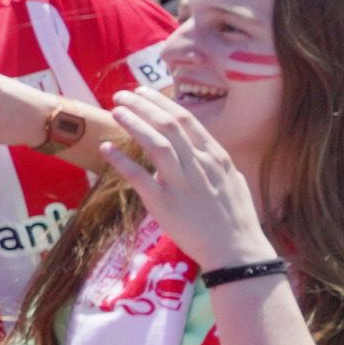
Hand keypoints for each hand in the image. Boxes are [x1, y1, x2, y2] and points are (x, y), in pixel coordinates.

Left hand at [90, 86, 265, 267]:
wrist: (237, 252)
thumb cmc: (236, 218)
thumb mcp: (232, 180)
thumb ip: (212, 162)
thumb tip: (198, 149)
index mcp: (215, 157)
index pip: (186, 120)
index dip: (161, 102)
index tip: (143, 92)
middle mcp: (199, 165)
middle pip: (168, 125)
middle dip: (143, 105)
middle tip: (121, 94)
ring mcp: (182, 183)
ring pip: (156, 144)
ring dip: (134, 124)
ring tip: (115, 110)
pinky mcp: (165, 204)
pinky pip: (139, 177)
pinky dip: (121, 160)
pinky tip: (106, 148)